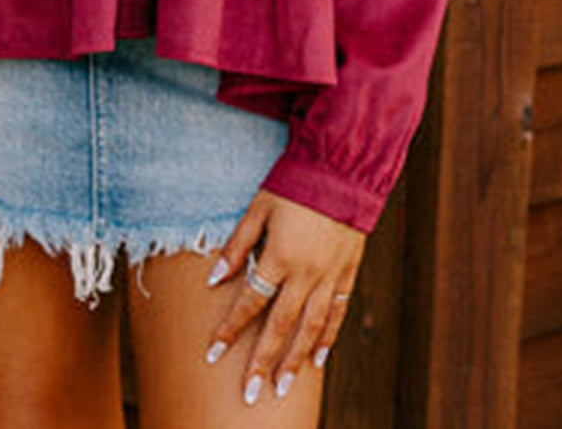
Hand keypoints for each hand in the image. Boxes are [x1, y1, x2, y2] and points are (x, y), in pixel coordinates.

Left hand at [204, 189, 364, 405]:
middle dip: (263, 362)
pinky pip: (338, 311)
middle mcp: (306, 273)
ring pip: (312, 327)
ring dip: (295, 359)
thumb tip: (214, 278)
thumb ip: (237, 245)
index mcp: (280, 256)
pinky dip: (328, 337)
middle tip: (250, 395)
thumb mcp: (258, 207)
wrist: (343, 166)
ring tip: (282, 386)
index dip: (230, 329)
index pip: (250, 302)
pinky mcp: (348, 270)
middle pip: (281, 326)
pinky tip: (318, 357)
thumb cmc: (294, 182)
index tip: (213, 354)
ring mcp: (330, 275)